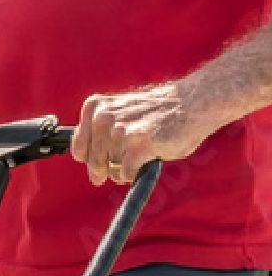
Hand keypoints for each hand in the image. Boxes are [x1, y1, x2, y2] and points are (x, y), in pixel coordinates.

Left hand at [71, 81, 215, 186]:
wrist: (195, 101)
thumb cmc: (159, 110)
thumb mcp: (120, 112)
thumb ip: (100, 131)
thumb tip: (86, 161)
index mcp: (96, 107)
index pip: (78, 148)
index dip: (89, 159)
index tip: (101, 162)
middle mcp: (104, 118)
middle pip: (93, 162)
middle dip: (103, 170)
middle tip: (115, 170)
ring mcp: (121, 131)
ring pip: (110, 169)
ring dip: (123, 169)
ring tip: (139, 155)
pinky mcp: (138, 145)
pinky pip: (126, 173)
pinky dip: (135, 173)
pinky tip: (147, 160)